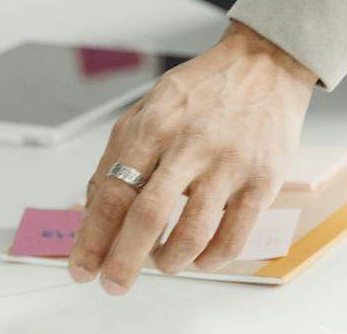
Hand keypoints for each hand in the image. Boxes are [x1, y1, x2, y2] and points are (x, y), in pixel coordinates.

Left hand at [67, 22, 315, 294]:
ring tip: (161, 262)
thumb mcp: (149, 107)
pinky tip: (200, 259)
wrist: (263, 64)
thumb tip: (93, 206)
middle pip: (146, 216)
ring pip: (191, 234)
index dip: (93, 236)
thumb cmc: (203, 90)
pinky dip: (211, 259)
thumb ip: (121, 154)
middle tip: (113, 283)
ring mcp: (228, 163)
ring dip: (169, 260)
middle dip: (123, 260)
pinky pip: (233, 237)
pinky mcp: (262, 180)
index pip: (113, 191)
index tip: (82, 265)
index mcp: (153, 125)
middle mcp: (188, 144)